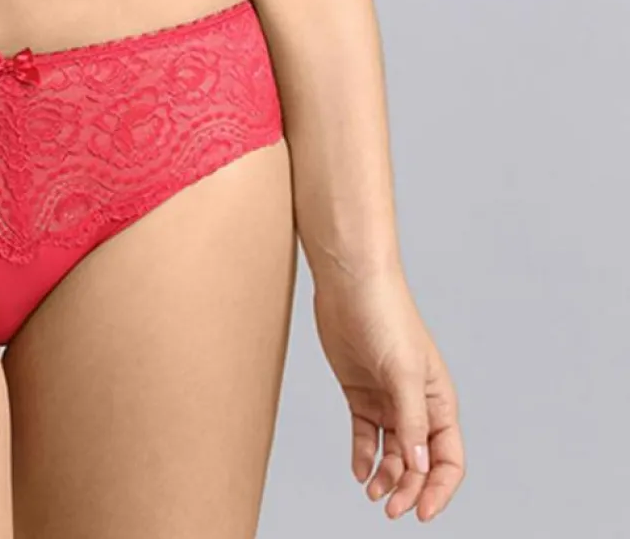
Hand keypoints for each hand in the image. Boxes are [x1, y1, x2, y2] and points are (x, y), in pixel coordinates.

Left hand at [312, 265, 464, 520]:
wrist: (349, 284)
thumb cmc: (385, 316)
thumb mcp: (402, 371)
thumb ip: (411, 419)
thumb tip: (419, 465)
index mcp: (438, 401)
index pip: (447, 458)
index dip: (438, 489)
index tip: (422, 513)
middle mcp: (415, 405)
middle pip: (418, 462)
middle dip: (409, 489)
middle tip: (389, 509)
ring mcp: (387, 399)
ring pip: (392, 452)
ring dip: (386, 477)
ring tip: (373, 494)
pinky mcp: (359, 392)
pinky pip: (365, 435)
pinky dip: (364, 456)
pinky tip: (359, 472)